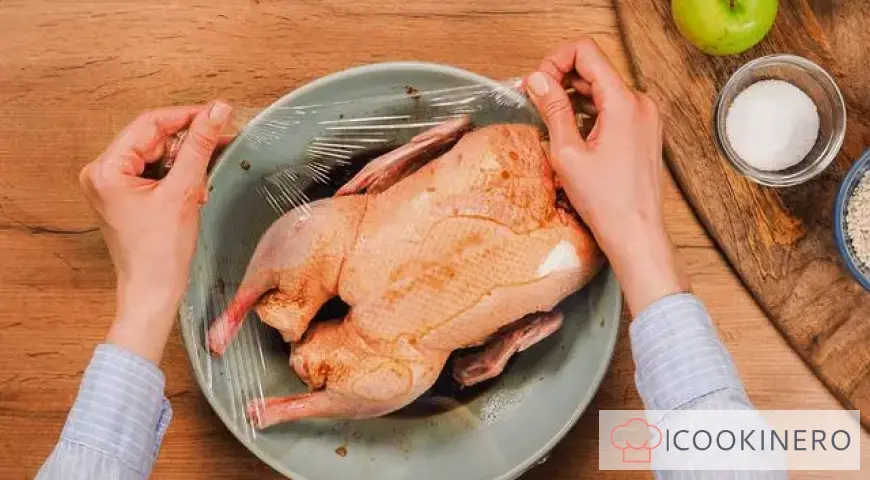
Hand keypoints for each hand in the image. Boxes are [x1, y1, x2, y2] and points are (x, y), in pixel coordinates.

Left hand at [80, 102, 233, 362]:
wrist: (153, 292)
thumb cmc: (160, 254)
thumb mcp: (185, 192)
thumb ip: (200, 147)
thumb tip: (216, 112)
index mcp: (106, 169)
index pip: (150, 124)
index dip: (187, 116)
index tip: (217, 114)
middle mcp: (102, 173)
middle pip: (152, 138)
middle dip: (187, 143)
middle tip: (218, 144)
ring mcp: (112, 185)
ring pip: (157, 154)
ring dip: (185, 161)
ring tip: (203, 179)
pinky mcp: (124, 196)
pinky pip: (154, 171)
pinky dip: (177, 175)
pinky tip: (192, 189)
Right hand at [524, 38, 688, 313]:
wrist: (636, 233)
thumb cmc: (606, 202)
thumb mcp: (567, 152)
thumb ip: (553, 109)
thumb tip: (537, 80)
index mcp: (623, 102)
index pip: (587, 51)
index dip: (555, 60)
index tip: (537, 84)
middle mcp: (640, 103)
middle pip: (594, 68)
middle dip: (561, 78)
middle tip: (535, 102)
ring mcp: (645, 117)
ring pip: (602, 88)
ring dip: (573, 96)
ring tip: (550, 120)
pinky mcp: (644, 131)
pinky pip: (612, 107)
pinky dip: (588, 111)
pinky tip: (571, 133)